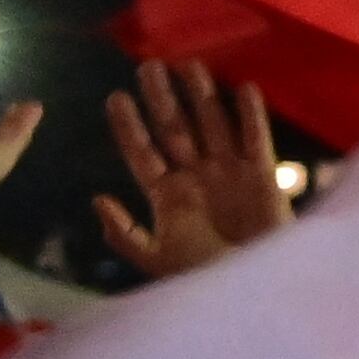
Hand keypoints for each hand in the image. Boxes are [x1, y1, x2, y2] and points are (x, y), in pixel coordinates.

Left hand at [95, 61, 291, 279]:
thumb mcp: (156, 261)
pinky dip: (251, 116)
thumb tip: (97, 199)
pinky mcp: (261, 177)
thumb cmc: (204, 277)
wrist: (253, 293)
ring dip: (201, 96)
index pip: (142, 151)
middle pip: (174, 129)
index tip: (115, 97)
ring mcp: (228, 173)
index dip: (129, 125)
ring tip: (188, 65)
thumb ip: (125, 232)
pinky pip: (255, 140)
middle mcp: (195, 176)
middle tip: (149, 67)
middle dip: (161, 99)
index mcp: (167, 195)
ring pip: (211, 125)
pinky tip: (243, 89)